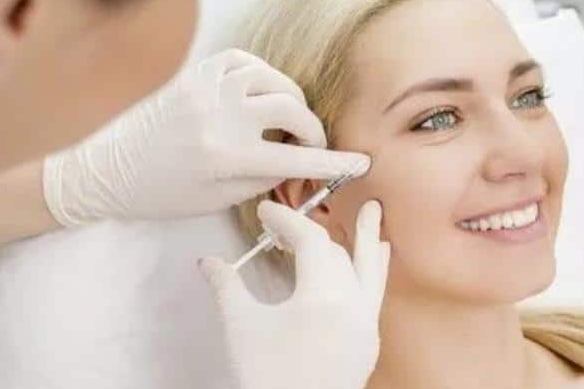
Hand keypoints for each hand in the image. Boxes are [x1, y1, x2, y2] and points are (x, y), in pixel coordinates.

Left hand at [43, 49, 367, 225]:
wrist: (110, 171)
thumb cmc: (163, 194)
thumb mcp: (219, 199)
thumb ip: (264, 178)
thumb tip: (297, 161)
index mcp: (225, 157)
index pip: (295, 159)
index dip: (333, 162)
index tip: (360, 162)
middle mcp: (219, 117)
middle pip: (291, 109)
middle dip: (311, 128)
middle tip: (308, 144)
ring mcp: (206, 89)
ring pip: (272, 79)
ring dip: (288, 100)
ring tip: (285, 119)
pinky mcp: (195, 74)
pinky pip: (244, 62)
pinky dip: (262, 76)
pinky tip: (261, 93)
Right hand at [199, 200, 389, 388]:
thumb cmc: (267, 378)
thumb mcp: (241, 328)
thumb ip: (227, 287)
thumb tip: (207, 262)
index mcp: (323, 297)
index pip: (310, 241)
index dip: (287, 220)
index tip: (265, 213)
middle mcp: (353, 305)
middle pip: (335, 253)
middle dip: (310, 233)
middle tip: (283, 225)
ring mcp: (366, 324)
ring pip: (369, 269)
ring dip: (367, 238)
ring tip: (374, 210)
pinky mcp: (369, 341)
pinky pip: (376, 294)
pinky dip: (374, 269)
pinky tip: (377, 256)